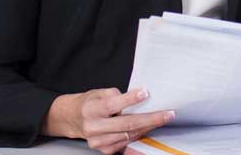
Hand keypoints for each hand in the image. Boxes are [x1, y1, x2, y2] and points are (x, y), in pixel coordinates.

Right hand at [41, 87, 174, 154]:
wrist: (72, 119)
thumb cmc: (89, 102)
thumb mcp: (99, 92)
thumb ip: (116, 95)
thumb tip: (138, 97)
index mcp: (92, 109)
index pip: (113, 105)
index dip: (131, 99)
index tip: (146, 93)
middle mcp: (94, 127)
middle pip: (126, 124)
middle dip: (150, 118)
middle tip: (168, 113)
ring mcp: (98, 142)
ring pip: (129, 135)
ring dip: (148, 127)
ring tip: (163, 118)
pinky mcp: (103, 150)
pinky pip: (126, 142)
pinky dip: (139, 134)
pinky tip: (149, 127)